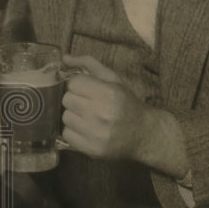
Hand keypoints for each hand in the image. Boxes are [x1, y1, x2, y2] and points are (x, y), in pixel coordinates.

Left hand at [60, 54, 187, 178]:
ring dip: (73, 116)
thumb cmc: (126, 104)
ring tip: (86, 117)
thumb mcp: (113, 80)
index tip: (85, 89)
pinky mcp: (92, 150)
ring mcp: (97, 134)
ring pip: (65, 117)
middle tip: (86, 104)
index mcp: (109, 93)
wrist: (145, 135)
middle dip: (74, 100)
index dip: (78, 85)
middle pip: (67, 99)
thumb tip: (64, 57)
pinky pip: (66, 135)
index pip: (74, 83)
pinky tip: (85, 130)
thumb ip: (89, 64)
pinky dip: (73, 132)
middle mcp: (102, 113)